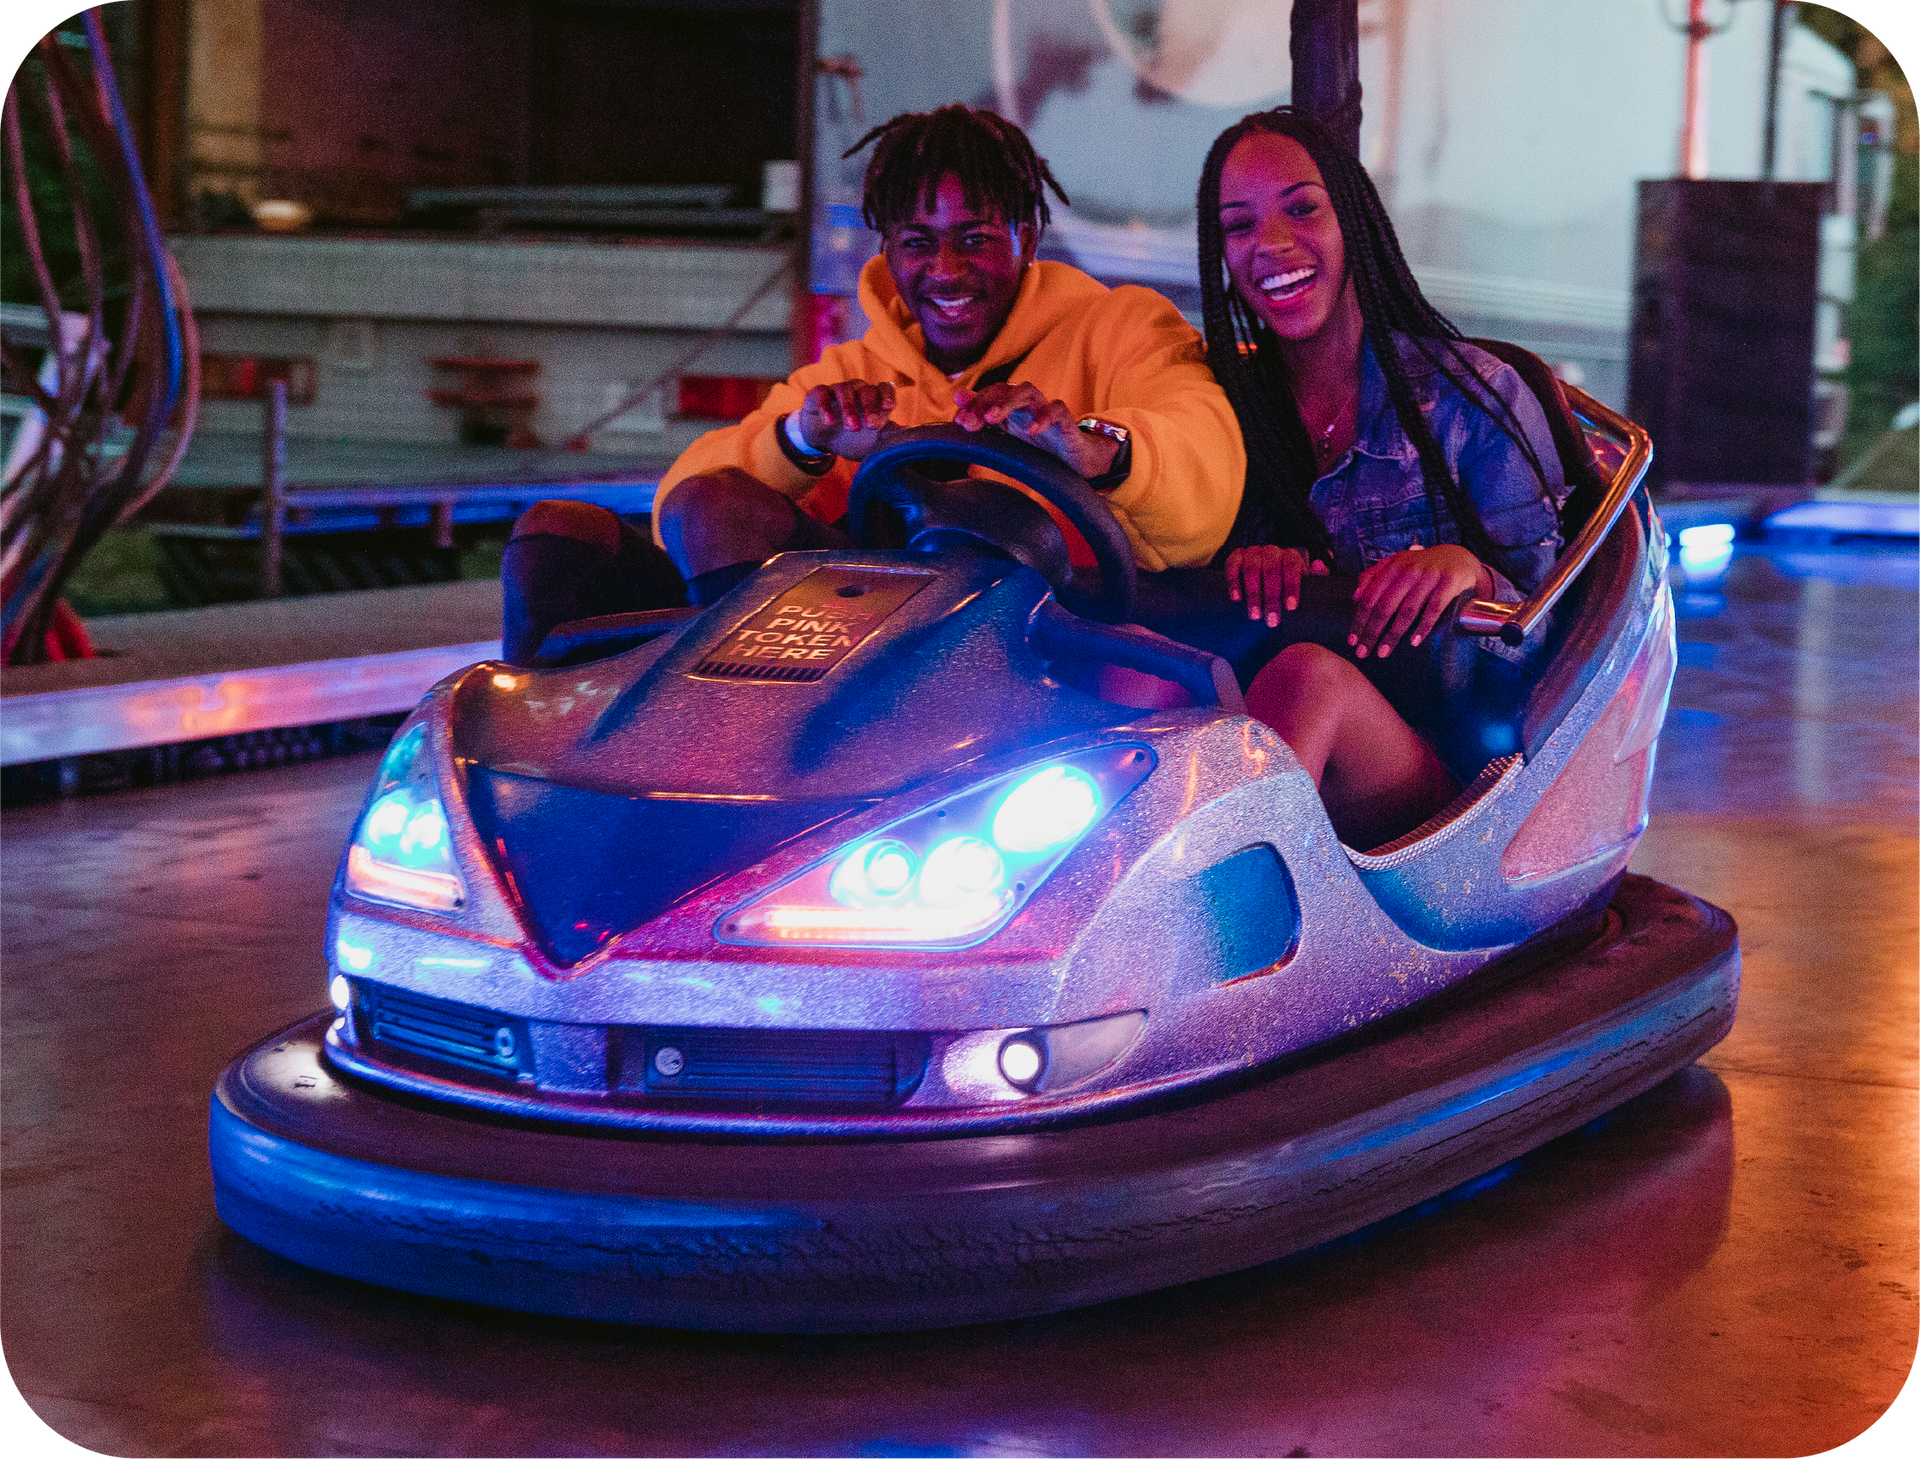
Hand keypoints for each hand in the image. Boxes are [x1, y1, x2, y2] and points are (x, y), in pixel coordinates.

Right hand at [795, 380, 896, 460]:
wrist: (824, 442)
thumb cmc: (854, 439)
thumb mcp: (874, 442)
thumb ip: (890, 436)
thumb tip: (909, 434)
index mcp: (875, 399)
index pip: (885, 388)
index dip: (887, 395)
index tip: (889, 407)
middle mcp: (858, 391)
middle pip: (867, 390)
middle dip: (870, 406)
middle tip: (871, 426)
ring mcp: (838, 391)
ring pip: (845, 390)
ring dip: (849, 407)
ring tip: (852, 427)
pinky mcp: (818, 394)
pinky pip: (822, 393)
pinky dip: (825, 406)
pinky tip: (829, 421)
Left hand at [951, 383, 1119, 479]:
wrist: (1075, 461)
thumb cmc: (1039, 447)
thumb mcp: (1007, 436)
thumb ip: (983, 417)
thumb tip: (958, 394)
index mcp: (1010, 408)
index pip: (988, 395)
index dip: (973, 405)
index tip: (959, 422)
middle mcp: (1026, 404)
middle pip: (1004, 388)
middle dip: (985, 402)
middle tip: (970, 422)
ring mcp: (1046, 409)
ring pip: (1028, 391)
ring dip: (1008, 401)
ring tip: (993, 417)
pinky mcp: (1066, 421)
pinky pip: (1057, 409)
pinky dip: (1044, 416)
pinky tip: (1032, 430)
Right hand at [1225, 545, 1328, 625]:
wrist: (1264, 583)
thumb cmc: (1287, 588)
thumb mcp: (1305, 585)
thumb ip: (1316, 578)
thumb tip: (1318, 564)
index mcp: (1290, 556)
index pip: (1292, 566)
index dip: (1291, 586)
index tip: (1291, 607)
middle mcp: (1271, 551)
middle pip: (1271, 569)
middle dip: (1272, 597)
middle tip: (1272, 620)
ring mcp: (1252, 553)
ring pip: (1252, 568)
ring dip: (1254, 593)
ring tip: (1254, 615)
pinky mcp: (1235, 558)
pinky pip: (1232, 566)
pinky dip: (1234, 582)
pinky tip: (1236, 599)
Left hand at [1348, 543, 1488, 658]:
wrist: (1459, 557)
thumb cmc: (1421, 566)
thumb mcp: (1396, 564)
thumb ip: (1373, 576)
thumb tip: (1355, 598)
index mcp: (1392, 567)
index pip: (1370, 597)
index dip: (1359, 620)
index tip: (1352, 641)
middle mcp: (1408, 571)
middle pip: (1385, 606)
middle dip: (1372, 632)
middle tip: (1363, 653)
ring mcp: (1429, 576)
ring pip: (1407, 610)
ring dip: (1393, 634)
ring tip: (1383, 652)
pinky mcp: (1449, 582)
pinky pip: (1434, 608)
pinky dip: (1423, 626)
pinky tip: (1414, 642)